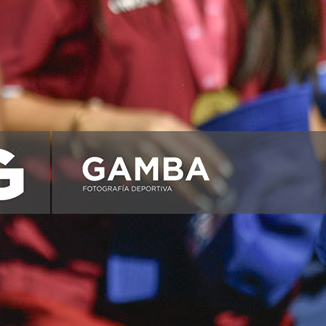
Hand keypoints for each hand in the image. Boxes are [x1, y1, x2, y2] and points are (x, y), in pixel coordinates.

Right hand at [70, 102, 233, 211]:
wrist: (98, 126)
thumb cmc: (135, 127)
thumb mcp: (158, 123)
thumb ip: (179, 136)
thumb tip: (209, 159)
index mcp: (166, 121)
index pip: (197, 139)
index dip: (214, 156)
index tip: (227, 171)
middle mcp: (154, 132)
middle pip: (187, 157)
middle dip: (206, 176)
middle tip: (220, 190)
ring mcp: (140, 147)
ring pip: (170, 174)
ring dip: (189, 192)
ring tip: (203, 204)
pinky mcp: (128, 161)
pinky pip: (152, 180)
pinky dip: (166, 192)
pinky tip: (177, 200)